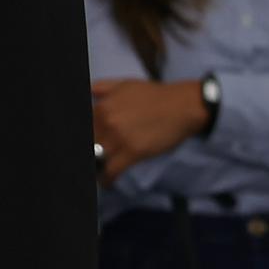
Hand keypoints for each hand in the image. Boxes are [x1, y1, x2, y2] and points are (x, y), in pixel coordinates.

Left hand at [94, 78, 214, 184]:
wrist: (183, 106)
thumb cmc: (157, 96)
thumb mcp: (126, 85)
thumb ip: (104, 88)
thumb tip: (90, 94)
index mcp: (103, 106)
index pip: (86, 129)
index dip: (90, 140)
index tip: (93, 146)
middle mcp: (107, 121)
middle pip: (90, 145)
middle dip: (94, 154)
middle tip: (98, 160)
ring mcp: (119, 137)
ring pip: (97, 159)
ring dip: (98, 169)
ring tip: (100, 173)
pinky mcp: (133, 152)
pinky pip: (112, 171)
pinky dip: (107, 179)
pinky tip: (108, 182)